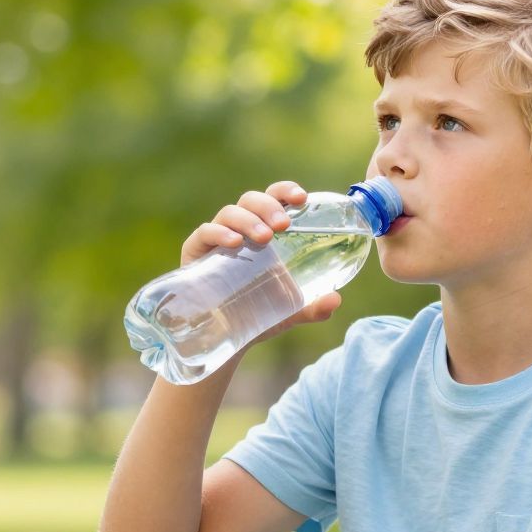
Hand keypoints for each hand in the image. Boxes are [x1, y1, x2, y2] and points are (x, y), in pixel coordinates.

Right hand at [180, 180, 342, 347]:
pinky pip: (204, 233)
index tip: (302, 198)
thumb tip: (336, 300)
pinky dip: (219, 232)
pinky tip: (234, 243)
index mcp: (264, 231)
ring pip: (230, 212)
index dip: (285, 191)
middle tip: (283, 225)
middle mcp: (240, 229)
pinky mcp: (195, 253)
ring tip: (264, 237)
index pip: (274, 198)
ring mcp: (216, 239)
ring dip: (248, 219)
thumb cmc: (258, 315)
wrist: (224, 340)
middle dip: (268, 206)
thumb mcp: (289, 311)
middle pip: (251, 200)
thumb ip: (313, 307)